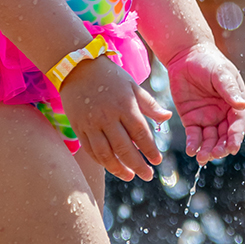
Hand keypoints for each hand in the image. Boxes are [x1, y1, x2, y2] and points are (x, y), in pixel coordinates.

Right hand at [59, 56, 170, 180]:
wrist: (77, 67)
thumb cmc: (110, 76)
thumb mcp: (133, 86)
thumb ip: (150, 104)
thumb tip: (167, 118)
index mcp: (124, 106)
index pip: (141, 134)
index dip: (150, 150)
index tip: (158, 160)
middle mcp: (107, 117)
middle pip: (124, 148)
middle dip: (137, 165)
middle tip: (147, 175)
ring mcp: (91, 124)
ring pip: (105, 154)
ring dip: (118, 169)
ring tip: (129, 176)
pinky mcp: (79, 127)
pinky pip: (90, 150)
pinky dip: (101, 162)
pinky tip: (111, 166)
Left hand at [167, 43, 244, 164]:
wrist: (186, 55)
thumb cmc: (208, 61)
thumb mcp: (220, 74)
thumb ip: (229, 90)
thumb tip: (242, 104)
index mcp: (235, 103)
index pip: (237, 124)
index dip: (235, 137)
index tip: (232, 148)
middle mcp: (223, 114)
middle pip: (224, 136)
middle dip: (220, 147)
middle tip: (214, 155)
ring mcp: (207, 118)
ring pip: (209, 139)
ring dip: (207, 150)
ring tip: (201, 158)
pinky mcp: (191, 119)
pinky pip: (194, 135)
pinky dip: (193, 143)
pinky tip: (191, 150)